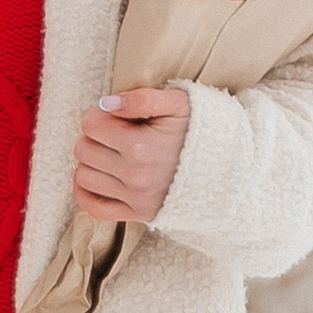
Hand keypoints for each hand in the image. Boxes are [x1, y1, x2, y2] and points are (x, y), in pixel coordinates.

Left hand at [72, 84, 191, 225]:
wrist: (228, 166)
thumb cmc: (201, 130)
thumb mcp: (178, 103)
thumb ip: (141, 98)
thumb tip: (106, 104)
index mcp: (141, 146)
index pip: (91, 125)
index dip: (99, 115)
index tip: (116, 116)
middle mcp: (135, 176)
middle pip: (84, 150)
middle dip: (94, 137)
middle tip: (115, 133)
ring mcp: (135, 198)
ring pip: (84, 177)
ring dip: (91, 162)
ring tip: (111, 153)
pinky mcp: (138, 214)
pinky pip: (94, 208)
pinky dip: (87, 191)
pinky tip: (98, 176)